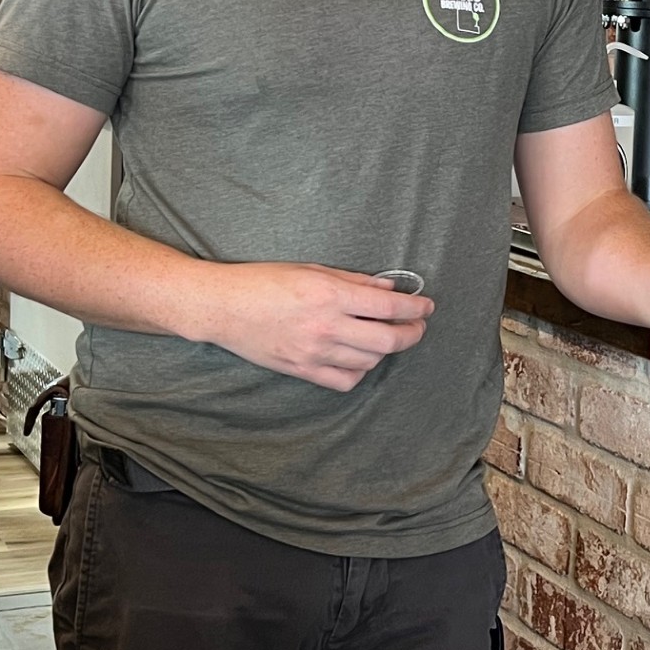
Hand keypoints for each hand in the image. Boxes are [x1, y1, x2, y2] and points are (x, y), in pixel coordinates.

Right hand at [194, 263, 433, 391]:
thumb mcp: (312, 269)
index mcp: (330, 294)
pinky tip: (359, 357)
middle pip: (388, 339)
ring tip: (386, 337)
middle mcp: (326, 325)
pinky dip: (360, 370)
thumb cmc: (264, 281)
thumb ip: (353, 280)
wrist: (223, 307)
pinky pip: (346, 380)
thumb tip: (388, 287)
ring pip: (370, 361)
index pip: (388, 305)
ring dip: (386, 350)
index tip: (425, 306)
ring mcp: (314, 352)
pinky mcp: (302, 370)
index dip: (415, 307)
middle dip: (412, 333)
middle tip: (417, 326)